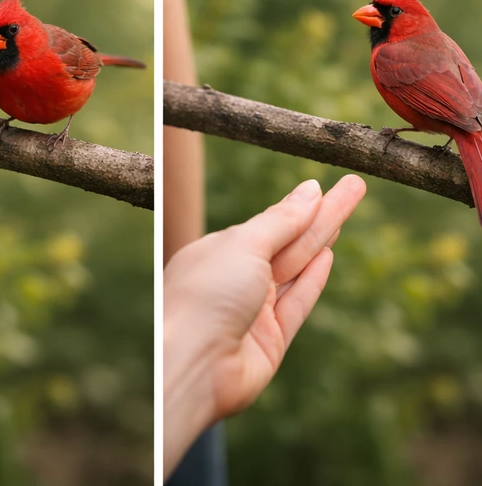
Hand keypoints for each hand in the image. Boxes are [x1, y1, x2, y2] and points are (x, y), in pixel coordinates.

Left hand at [163, 175, 365, 472]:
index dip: (298, 205)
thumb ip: (280, 221)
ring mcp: (254, 309)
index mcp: (217, 252)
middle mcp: (235, 278)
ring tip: (348, 208)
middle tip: (355, 186)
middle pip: (288, 241)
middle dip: (323, 215)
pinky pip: (297, 302)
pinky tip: (329, 255)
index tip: (323, 185)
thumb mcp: (243, 246)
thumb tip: (310, 191)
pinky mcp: (270, 340)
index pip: (266, 223)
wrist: (193, 364)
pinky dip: (313, 279)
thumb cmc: (205, 296)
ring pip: (297, 268)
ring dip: (324, 239)